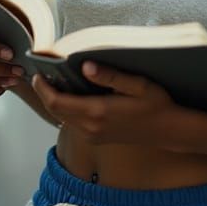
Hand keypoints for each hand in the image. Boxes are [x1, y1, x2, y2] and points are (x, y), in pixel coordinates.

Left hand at [31, 61, 175, 144]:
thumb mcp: (137, 85)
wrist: (168, 131)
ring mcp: (92, 136)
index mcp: (97, 112)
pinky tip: (72, 96)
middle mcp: (90, 128)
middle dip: (44, 93)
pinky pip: (72, 124)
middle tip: (41, 75)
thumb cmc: (156, 105)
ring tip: (54, 82)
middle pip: (55, 111)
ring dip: (54, 102)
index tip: (38, 74)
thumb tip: (85, 66)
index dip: (43, 88)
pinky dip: (65, 110)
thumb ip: (110, 76)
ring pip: (62, 118)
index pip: (57, 102)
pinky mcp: (96, 139)